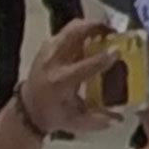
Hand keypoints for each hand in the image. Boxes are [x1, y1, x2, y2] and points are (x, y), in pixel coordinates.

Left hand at [18, 20, 123, 136]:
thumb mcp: (76, 123)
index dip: (103, 58)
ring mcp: (48, 51)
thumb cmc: (54, 115)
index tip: (117, 51)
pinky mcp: (47, 46)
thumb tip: (120, 118)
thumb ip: (99, 121)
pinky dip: (81, 30)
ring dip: (89, 26)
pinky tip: (91, 37)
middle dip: (96, 28)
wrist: (28, 109)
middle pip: (75, 34)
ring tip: (104, 30)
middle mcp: (54, 63)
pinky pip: (66, 32)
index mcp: (62, 82)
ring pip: (70, 28)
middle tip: (113, 31)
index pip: (86, 66)